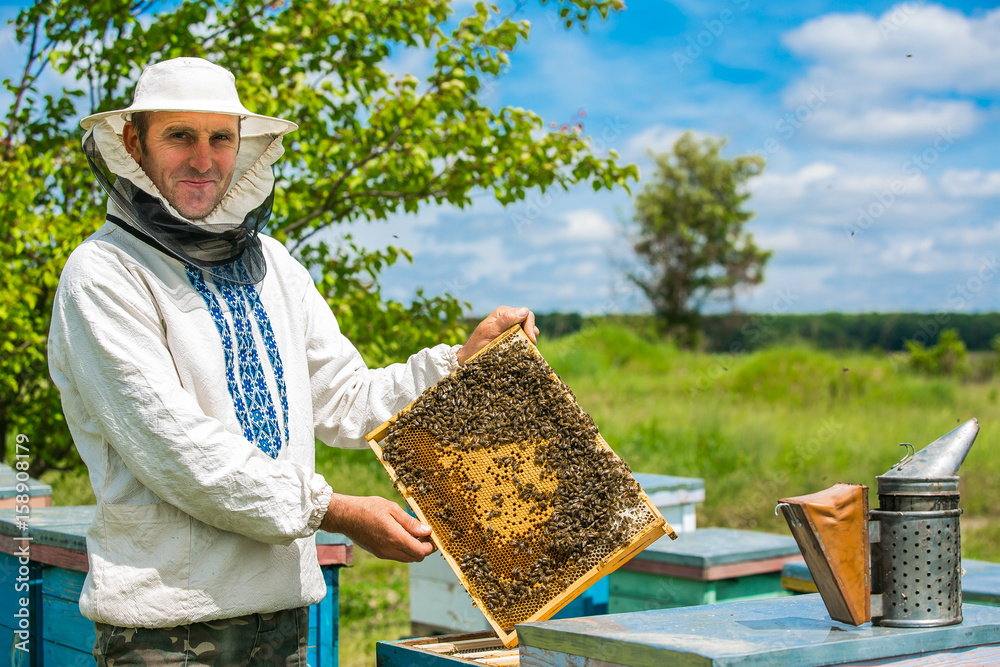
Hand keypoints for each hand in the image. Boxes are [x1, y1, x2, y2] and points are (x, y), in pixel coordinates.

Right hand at [320, 494, 434, 561]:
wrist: (344, 516)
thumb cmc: (368, 508)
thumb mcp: (392, 509)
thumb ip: (410, 522)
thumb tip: (427, 531)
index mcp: (395, 538)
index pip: (421, 552)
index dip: (430, 546)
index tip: (432, 535)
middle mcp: (389, 550)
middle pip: (415, 558)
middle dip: (424, 548)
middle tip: (424, 533)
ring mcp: (383, 554)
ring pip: (406, 558)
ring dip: (414, 549)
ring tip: (413, 532)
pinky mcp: (377, 553)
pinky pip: (397, 556)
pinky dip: (404, 549)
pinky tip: (402, 535)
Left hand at [456, 306, 537, 364]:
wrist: (469, 358)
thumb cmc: (477, 345)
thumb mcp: (490, 332)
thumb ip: (506, 320)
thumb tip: (524, 310)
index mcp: (503, 313)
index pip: (525, 313)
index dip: (530, 325)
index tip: (529, 338)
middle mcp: (508, 318)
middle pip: (529, 321)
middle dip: (531, 332)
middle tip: (531, 345)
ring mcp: (510, 328)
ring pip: (528, 330)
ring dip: (529, 338)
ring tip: (526, 348)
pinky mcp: (511, 338)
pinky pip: (524, 338)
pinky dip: (526, 344)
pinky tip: (523, 350)